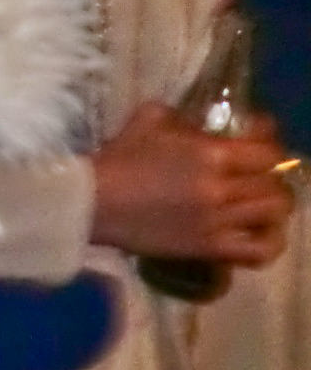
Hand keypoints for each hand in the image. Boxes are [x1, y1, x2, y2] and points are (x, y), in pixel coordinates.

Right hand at [91, 102, 292, 266]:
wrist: (94, 201)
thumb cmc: (120, 158)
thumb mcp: (149, 118)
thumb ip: (186, 118)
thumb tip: (207, 125)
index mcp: (210, 154)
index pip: (268, 152)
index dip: (269, 142)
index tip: (259, 137)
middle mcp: (221, 189)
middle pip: (276, 186)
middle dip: (272, 175)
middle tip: (258, 171)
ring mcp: (218, 222)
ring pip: (274, 215)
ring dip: (273, 205)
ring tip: (259, 200)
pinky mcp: (210, 248)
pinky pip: (259, 250)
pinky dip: (269, 241)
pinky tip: (258, 230)